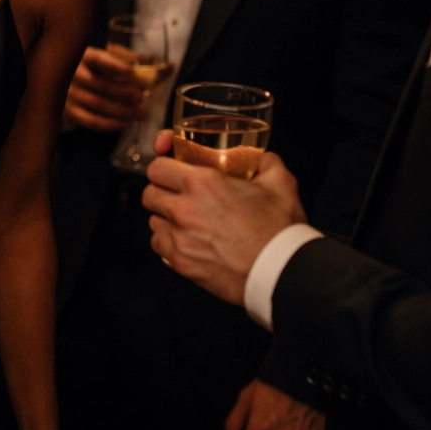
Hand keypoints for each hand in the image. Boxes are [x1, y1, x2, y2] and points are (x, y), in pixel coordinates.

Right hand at [63, 43, 148, 130]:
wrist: (71, 79)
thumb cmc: (99, 67)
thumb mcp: (114, 58)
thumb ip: (140, 61)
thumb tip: (170, 66)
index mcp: (85, 55)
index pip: (97, 58)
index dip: (112, 65)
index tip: (128, 73)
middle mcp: (73, 73)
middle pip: (99, 85)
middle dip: (122, 93)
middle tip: (141, 99)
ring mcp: (69, 93)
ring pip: (96, 104)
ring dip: (120, 111)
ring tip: (139, 114)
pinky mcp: (68, 111)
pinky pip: (90, 121)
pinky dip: (110, 124)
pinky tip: (125, 123)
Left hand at [141, 130, 305, 304]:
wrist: (281, 272)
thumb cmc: (280, 228)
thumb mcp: (280, 183)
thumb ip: (266, 163)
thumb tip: (262, 158)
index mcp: (201, 183)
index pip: (157, 168)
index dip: (163, 167)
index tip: (171, 170)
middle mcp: (183, 209)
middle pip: (148, 194)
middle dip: (161, 192)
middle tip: (177, 195)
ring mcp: (179, 238)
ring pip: (152, 221)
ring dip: (164, 218)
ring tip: (184, 220)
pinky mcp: (180, 262)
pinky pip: (159, 245)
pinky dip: (168, 241)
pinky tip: (186, 241)